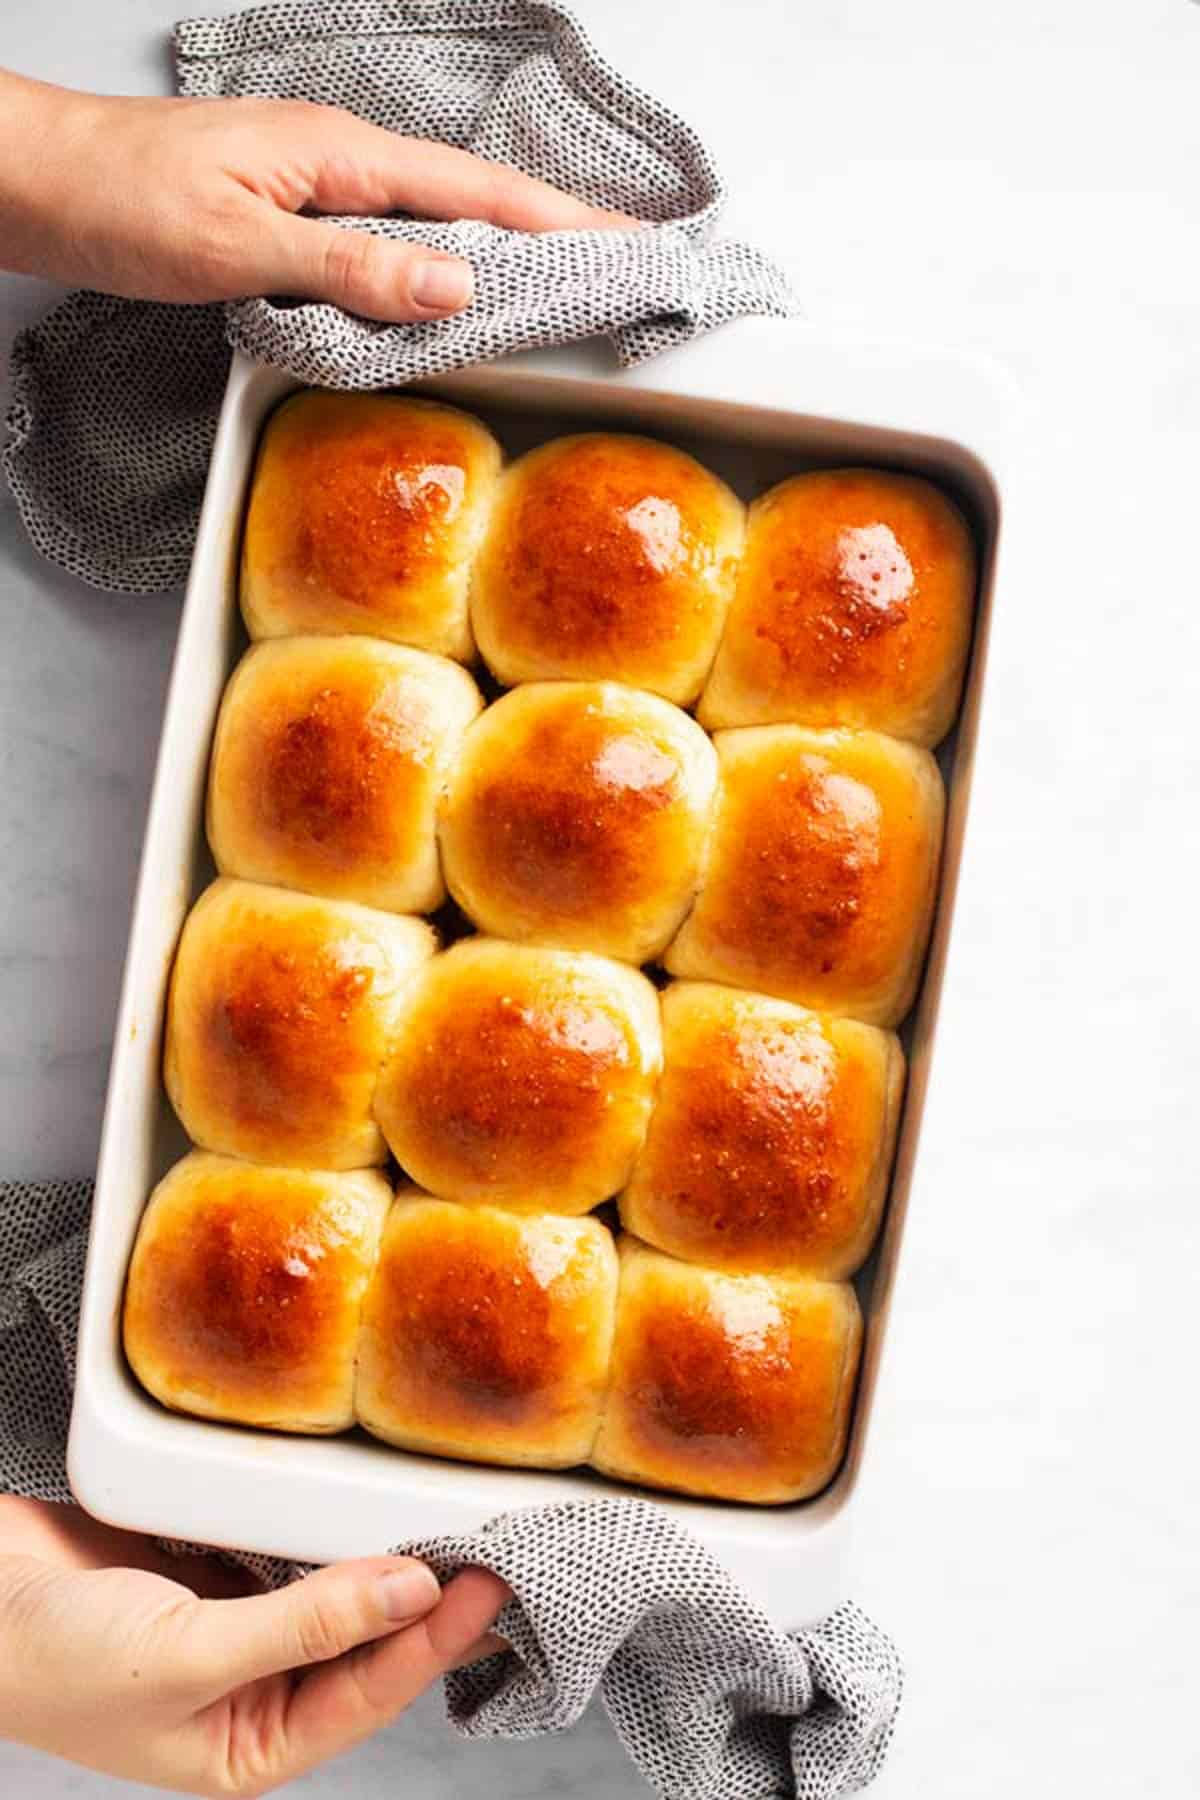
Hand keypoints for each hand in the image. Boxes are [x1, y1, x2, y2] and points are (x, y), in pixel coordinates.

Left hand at [0, 69, 634, 318]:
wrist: (35, 179)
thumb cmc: (120, 200)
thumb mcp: (239, 246)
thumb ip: (350, 267)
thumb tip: (456, 284)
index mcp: (338, 156)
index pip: (476, 193)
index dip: (560, 225)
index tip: (630, 247)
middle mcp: (337, 160)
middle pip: (471, 197)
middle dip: (554, 230)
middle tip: (626, 266)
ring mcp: (315, 182)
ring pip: (433, 217)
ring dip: (503, 247)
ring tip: (568, 281)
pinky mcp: (290, 209)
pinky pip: (389, 236)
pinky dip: (439, 260)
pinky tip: (454, 288)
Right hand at [0, 1496, 508, 1795]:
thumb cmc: (56, 1663)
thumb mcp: (185, 1656)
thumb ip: (304, 1625)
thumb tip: (411, 1591)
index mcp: (254, 1744)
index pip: (373, 1691)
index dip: (438, 1638)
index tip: (493, 1582)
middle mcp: (259, 1688)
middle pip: (371, 1643)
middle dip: (434, 1601)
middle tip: (503, 1543)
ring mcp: (244, 1624)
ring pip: (341, 1591)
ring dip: (392, 1557)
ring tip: (458, 1517)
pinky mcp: (222, 1565)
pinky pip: (297, 1545)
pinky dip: (335, 1524)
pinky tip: (374, 1500)